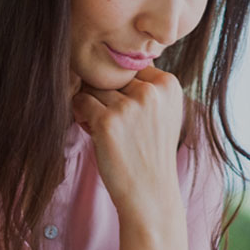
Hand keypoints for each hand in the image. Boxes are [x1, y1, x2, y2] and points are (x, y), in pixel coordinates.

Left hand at [71, 66, 183, 221]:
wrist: (151, 193)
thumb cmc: (152, 151)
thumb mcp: (163, 112)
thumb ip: (147, 85)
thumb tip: (111, 56)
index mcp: (169, 85)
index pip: (131, 67)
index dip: (125, 89)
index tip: (132, 112)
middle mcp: (151, 92)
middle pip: (111, 76)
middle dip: (108, 96)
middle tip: (119, 124)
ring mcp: (129, 106)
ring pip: (93, 88)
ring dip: (93, 106)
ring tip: (108, 130)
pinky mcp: (107, 121)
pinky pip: (79, 102)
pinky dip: (82, 116)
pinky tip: (96, 134)